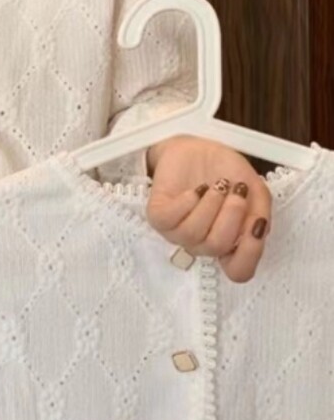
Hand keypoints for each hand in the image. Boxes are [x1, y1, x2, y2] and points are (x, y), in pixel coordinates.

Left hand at [145, 135, 271, 282]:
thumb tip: (256, 231)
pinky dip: (187, 202)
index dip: (250, 253)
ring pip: (193, 234)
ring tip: (217, 185)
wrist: (198, 148)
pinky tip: (197, 189)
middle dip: (231, 214)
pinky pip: (169, 220)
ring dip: (210, 205)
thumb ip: (260, 214)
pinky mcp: (158, 216)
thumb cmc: (226, 171)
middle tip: (236, 190)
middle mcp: (202, 242)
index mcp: (228, 242)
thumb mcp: (255, 190)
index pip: (239, 271)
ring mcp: (178, 232)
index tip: (256, 223)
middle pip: (217, 247)